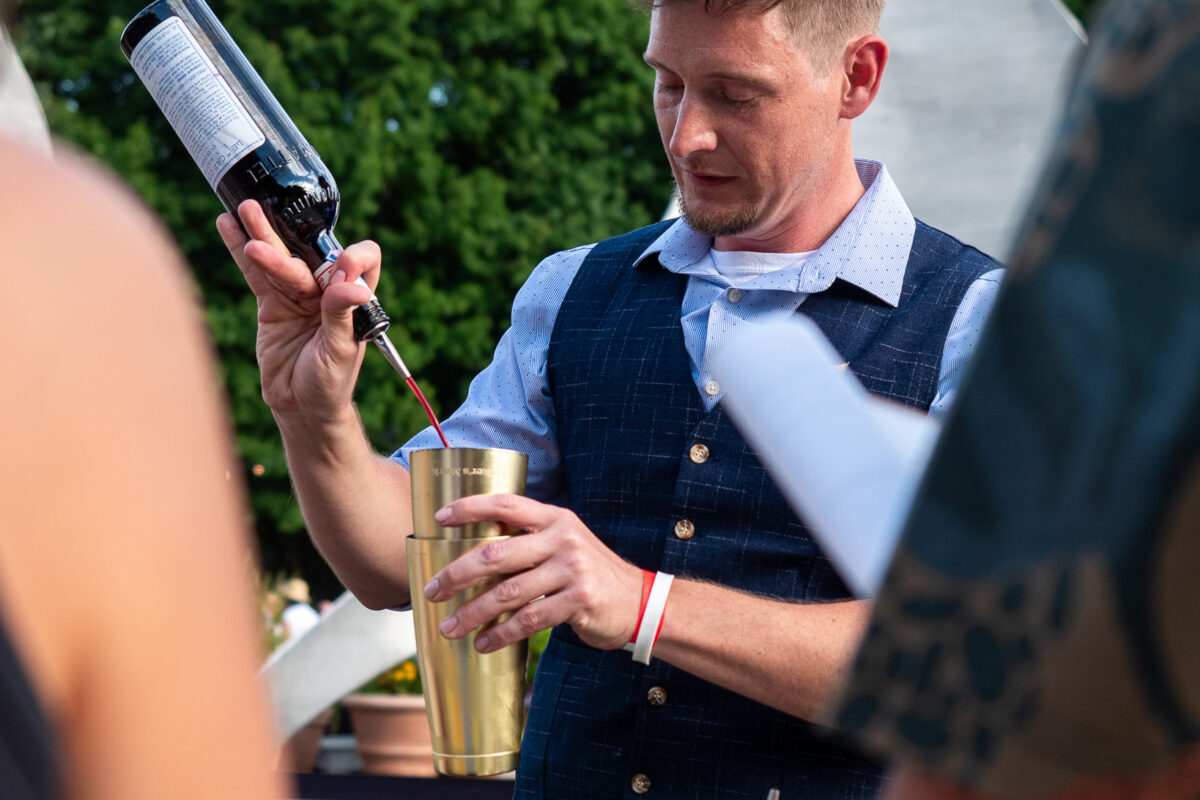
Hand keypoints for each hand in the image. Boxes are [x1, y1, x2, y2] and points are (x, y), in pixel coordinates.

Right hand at [216, 200, 378, 421]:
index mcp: (354, 299)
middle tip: (262, 212)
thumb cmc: (330, 383)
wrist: (302, 408)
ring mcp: (297, 295)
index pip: (361, 263)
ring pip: (278, 259)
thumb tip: (354, 284)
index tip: (344, 264)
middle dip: (286, 234)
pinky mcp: (272, 305)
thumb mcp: (341, 350)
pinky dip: (241, 250)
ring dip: (261, 234)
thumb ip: (342, 314)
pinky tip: (228, 225)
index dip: (354, 258)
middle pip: (308, 253)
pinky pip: (256, 274)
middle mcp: (326, 291)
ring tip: (244, 209)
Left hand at [423, 494, 643, 652]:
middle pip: (497, 554)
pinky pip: (528, 620)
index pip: (506, 504)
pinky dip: (500, 634)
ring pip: (508, 593)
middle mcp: (563, 538)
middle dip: (457, 574)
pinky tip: (484, 643)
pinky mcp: (579, 601)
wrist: (639, 602)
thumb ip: (529, 541)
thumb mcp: (565, 544)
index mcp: (555, 518)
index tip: (438, 518)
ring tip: (449, 627)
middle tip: (430, 590)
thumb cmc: (589, 574)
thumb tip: (474, 554)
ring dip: (472, 613)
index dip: (470, 507)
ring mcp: (572, 569)